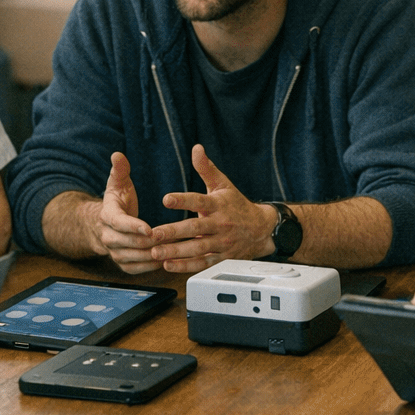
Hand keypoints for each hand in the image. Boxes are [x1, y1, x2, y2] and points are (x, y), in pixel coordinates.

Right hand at [95, 152, 161, 273]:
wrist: (106, 225)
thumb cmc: (117, 202)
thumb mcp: (118, 184)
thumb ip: (120, 170)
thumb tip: (118, 155)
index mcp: (107, 216)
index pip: (119, 223)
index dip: (134, 226)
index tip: (150, 229)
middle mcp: (108, 237)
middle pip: (130, 243)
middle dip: (151, 242)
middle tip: (173, 239)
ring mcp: (115, 253)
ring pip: (136, 258)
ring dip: (155, 254)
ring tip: (177, 249)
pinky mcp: (123, 264)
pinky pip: (138, 268)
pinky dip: (154, 265)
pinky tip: (170, 259)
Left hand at [151, 145, 275, 272]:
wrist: (261, 229)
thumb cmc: (237, 205)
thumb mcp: (223, 184)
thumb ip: (206, 168)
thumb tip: (196, 148)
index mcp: (218, 204)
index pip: (199, 200)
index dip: (183, 200)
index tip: (166, 199)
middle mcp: (219, 224)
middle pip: (195, 228)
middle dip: (173, 232)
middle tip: (154, 234)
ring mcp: (221, 243)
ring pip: (197, 248)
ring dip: (176, 252)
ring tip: (156, 252)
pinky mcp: (221, 258)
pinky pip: (202, 263)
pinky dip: (185, 266)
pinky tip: (169, 265)